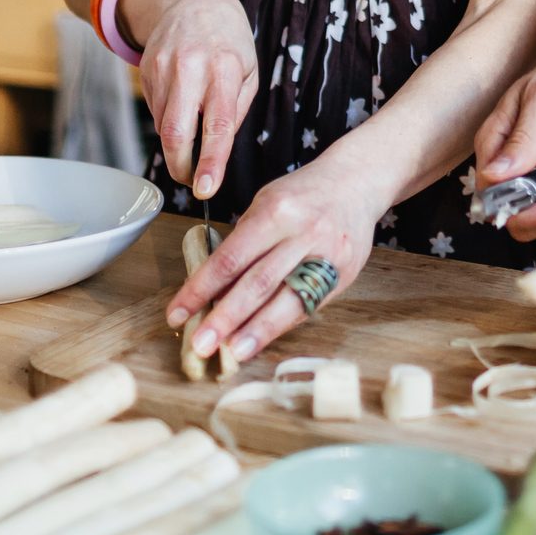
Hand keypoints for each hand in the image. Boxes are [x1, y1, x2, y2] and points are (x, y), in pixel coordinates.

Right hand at [121, 0, 257, 198]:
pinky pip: (155, 112)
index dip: (210, 161)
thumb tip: (219, 149)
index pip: (217, 125)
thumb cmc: (228, 41)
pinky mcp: (145, 72)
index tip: (205, 189)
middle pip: (175, 133)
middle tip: (192, 181)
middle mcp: (190, 68)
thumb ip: (236, 110)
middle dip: (180, 167)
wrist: (190, 1)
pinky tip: (182, 103)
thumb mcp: (248, 70)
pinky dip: (169, 120)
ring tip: (194, 128)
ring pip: (163, 126)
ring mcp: (163, 69)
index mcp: (224, 68)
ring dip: (177, 143)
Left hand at [165, 156, 389, 361]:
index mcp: (276, 211)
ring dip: (256, 331)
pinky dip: (282, 324)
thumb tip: (214, 288)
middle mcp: (304, 233)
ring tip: (232, 353)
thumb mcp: (266, 203)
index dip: (200, 289)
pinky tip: (263, 338)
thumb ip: (244, 242)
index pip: (230, 258)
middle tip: (201, 345)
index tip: (178, 313)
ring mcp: (328, 256)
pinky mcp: (345, 273)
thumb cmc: (303, 194)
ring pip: (287, 300)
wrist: (358, 181)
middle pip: (258, 284)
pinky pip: (308, 304)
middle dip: (225, 319)